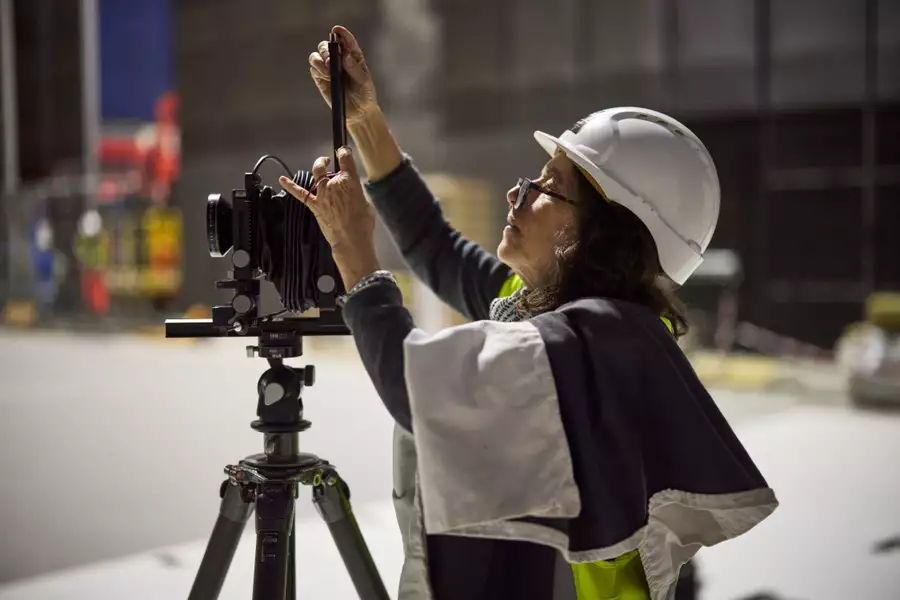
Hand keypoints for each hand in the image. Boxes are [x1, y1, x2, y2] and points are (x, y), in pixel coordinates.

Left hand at [279, 147, 378, 288]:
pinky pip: (300, 194)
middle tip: (330, 162)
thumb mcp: (366, 202)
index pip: (345, 159)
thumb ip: (356, 192)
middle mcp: (334, 184)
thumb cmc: (362, 223)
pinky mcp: (315, 205)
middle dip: (329, 163)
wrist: (351, 239)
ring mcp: (322, 194)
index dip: (344, 153)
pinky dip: (290, 186)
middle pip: (329, 168)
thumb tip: (351, 191)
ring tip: (321, 163)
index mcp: (350, 181)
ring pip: (316, 175)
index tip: (343, 152)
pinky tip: (282, 180)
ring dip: (318, 167)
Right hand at [309, 26, 378, 126]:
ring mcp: (328, 68)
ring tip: (328, 70)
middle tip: (331, 60)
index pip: (345, 40)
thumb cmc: (365, 94)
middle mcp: (338, 59)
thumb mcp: (363, 81)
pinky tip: (326, 75)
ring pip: (317, 55)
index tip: (336, 30)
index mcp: (352, 55)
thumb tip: (344, 53)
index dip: (341, 33)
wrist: (359, 112)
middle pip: (326, 45)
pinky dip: (318, 69)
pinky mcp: (320, 78)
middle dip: (327, 49)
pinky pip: (314, 69)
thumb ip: (354, 67)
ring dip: (320, 59)